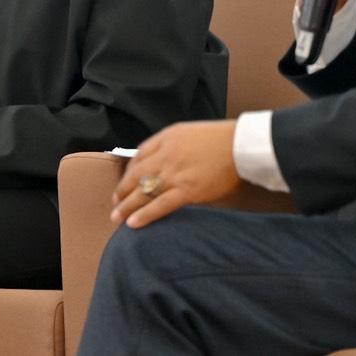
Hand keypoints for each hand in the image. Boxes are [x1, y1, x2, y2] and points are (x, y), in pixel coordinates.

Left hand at [111, 120, 239, 228]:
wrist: (240, 145)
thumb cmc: (219, 139)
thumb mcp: (188, 133)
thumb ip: (171, 145)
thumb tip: (160, 162)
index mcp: (166, 138)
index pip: (139, 156)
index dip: (129, 172)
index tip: (125, 183)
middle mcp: (166, 155)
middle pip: (136, 175)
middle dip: (122, 190)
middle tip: (114, 202)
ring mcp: (175, 174)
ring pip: (143, 192)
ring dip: (127, 206)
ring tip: (116, 217)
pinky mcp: (187, 191)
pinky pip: (160, 205)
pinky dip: (145, 215)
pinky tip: (134, 223)